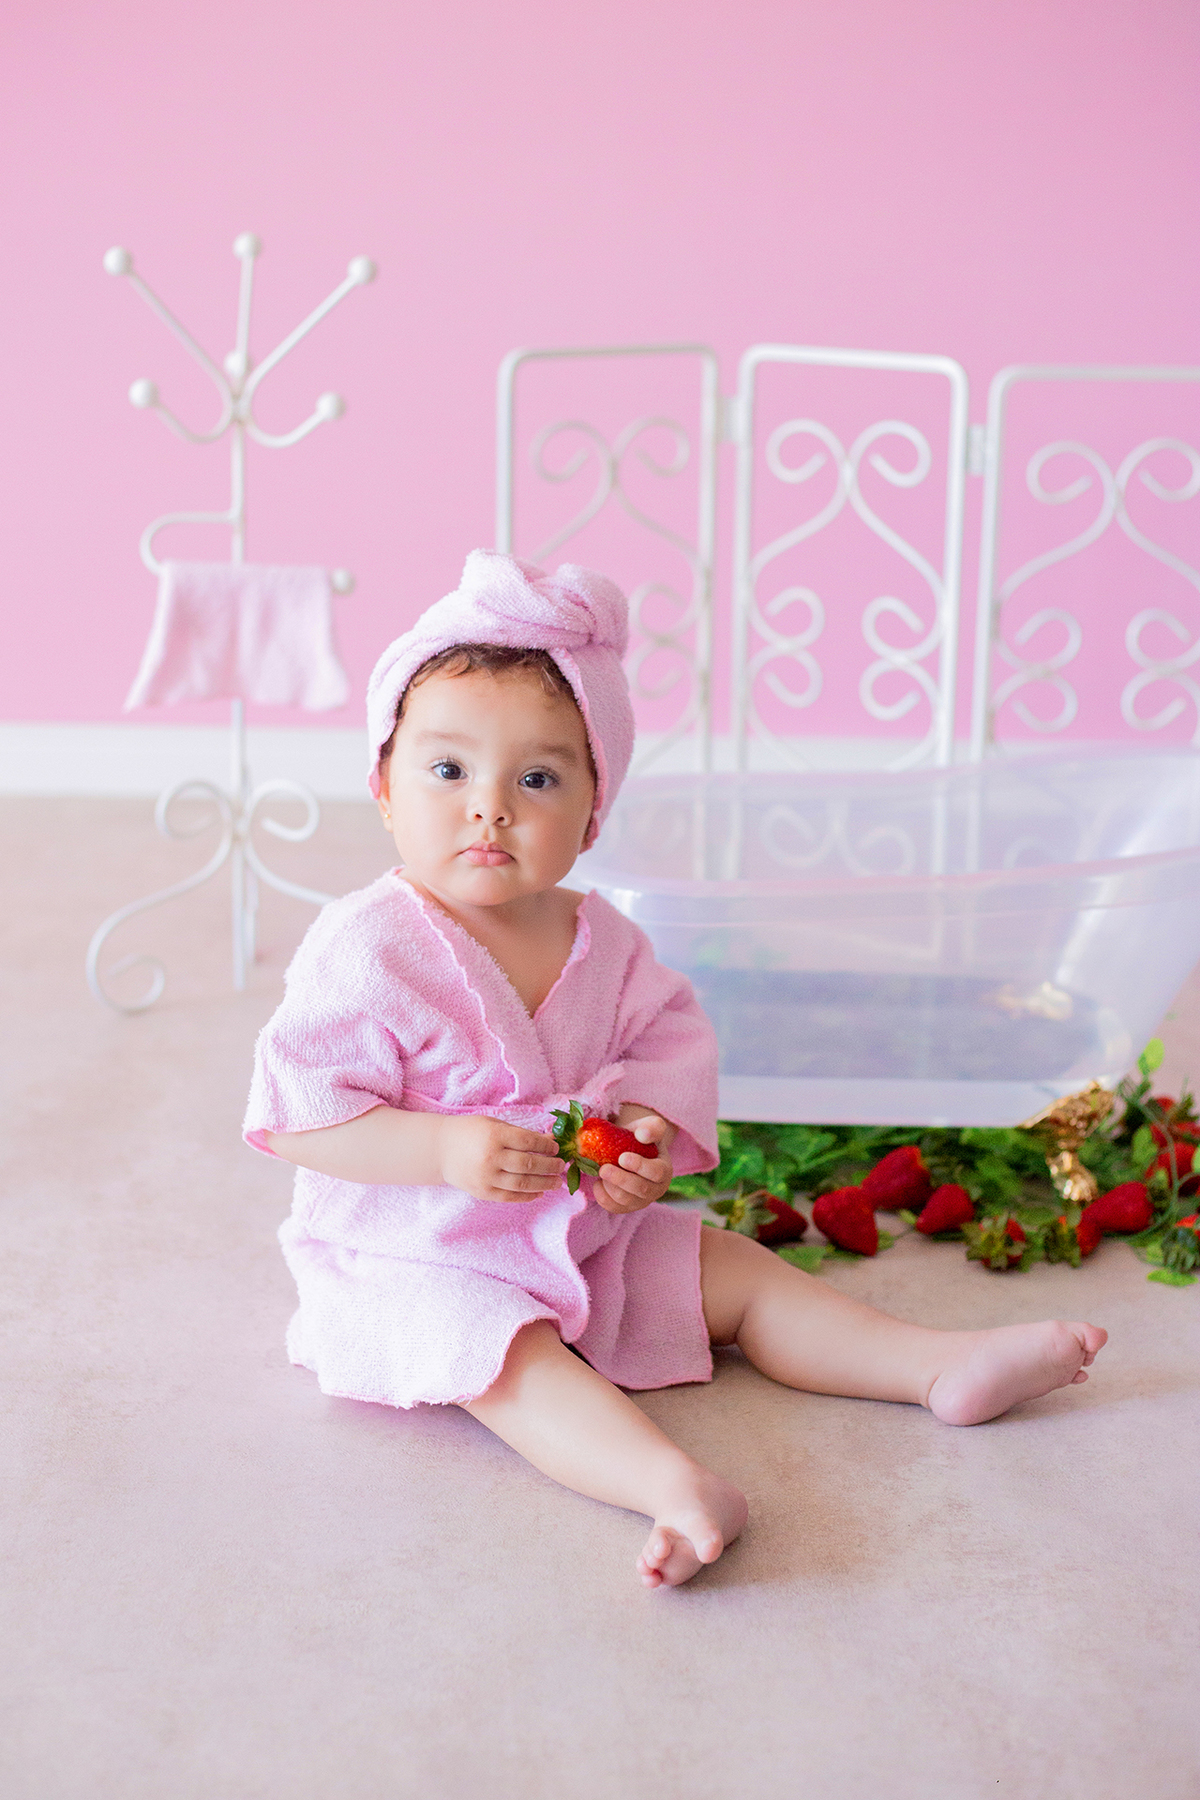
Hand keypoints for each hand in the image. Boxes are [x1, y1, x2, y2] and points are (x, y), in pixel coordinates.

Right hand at [439, 1114, 565, 1203]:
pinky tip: (539, 1193)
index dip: (546, 1147)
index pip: (529, 1142)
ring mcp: (486, 1177)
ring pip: (523, 1183)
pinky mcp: (482, 1192)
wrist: (440, 1149)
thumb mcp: (495, 1125)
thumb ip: (522, 1134)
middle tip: (561, 1166)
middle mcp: (491, 1157)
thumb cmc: (470, 1132)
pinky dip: (527, 1196)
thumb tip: (550, 1141)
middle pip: (529, 1164)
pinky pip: (510, 1197)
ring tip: (556, 1182)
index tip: (556, 1149)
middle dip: (550, 1166)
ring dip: (544, 1184)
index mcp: (494, 1135)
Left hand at [593, 1113, 673, 1215]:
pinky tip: (598, 1182)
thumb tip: (643, 1135)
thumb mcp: (649, 1127)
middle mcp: (656, 1189)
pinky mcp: (626, 1207)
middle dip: (621, 1179)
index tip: (622, 1157)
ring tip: (601, 1171)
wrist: (628, 1148)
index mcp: (665, 1170)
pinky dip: (602, 1196)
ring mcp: (641, 1201)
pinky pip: (613, 1207)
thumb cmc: (641, 1137)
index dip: (640, 1166)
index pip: (657, 1173)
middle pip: (641, 1190)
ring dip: (610, 1187)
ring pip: (625, 1200)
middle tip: (604, 1168)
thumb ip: (652, 1127)